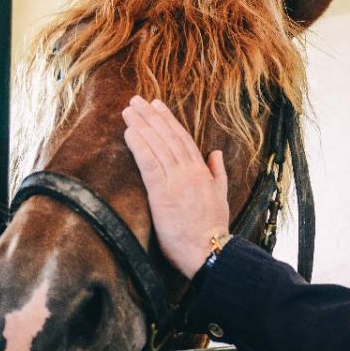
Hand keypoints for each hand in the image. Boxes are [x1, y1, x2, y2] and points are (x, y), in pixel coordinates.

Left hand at [121, 97, 228, 278]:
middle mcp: (189, 172)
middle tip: (136, 101)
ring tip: (128, 111)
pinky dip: (139, 147)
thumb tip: (216, 153)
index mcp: (202, 171)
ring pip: (157, 146)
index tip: (157, 106)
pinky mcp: (162, 194)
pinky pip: (149, 164)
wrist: (209, 249)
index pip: (183, 139)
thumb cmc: (213, 228)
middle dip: (150, 117)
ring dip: (141, 126)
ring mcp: (175, 181)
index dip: (168, 120)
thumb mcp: (221, 196)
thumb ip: (218, 173)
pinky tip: (129, 133)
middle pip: (167, 137)